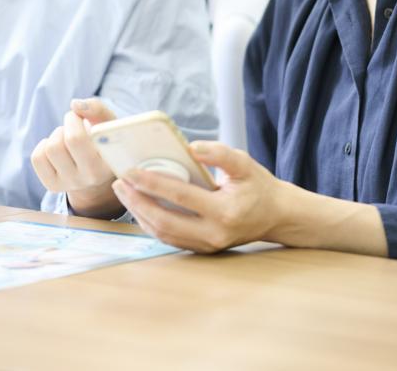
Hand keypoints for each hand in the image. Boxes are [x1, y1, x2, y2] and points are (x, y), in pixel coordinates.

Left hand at [30, 98, 121, 218]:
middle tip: (76, 122)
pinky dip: (44, 145)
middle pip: (67, 141)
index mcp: (108, 162)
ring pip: (51, 148)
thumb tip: (74, 105)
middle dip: (69, 122)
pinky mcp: (53, 185)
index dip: (76, 121)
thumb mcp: (108, 122)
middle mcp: (91, 177)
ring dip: (58, 134)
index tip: (84, 119)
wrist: (97, 168)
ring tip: (68, 137)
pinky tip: (57, 147)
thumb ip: (97, 108)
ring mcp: (71, 183)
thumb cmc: (103, 139)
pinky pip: (37, 158)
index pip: (82, 138)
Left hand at [111, 140, 282, 252]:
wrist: (276, 216)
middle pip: (164, 220)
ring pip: (163, 233)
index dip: (153, 183)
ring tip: (125, 192)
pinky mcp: (202, 249)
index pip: (181, 196)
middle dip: (137, 201)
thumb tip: (191, 147)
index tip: (131, 171)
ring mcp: (207, 245)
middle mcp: (214, 233)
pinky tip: (140, 207)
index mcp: (225, 211)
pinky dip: (151, 223)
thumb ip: (219, 154)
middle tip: (120, 183)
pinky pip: (169, 238)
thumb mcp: (244, 163)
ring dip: (140, 213)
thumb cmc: (259, 187)